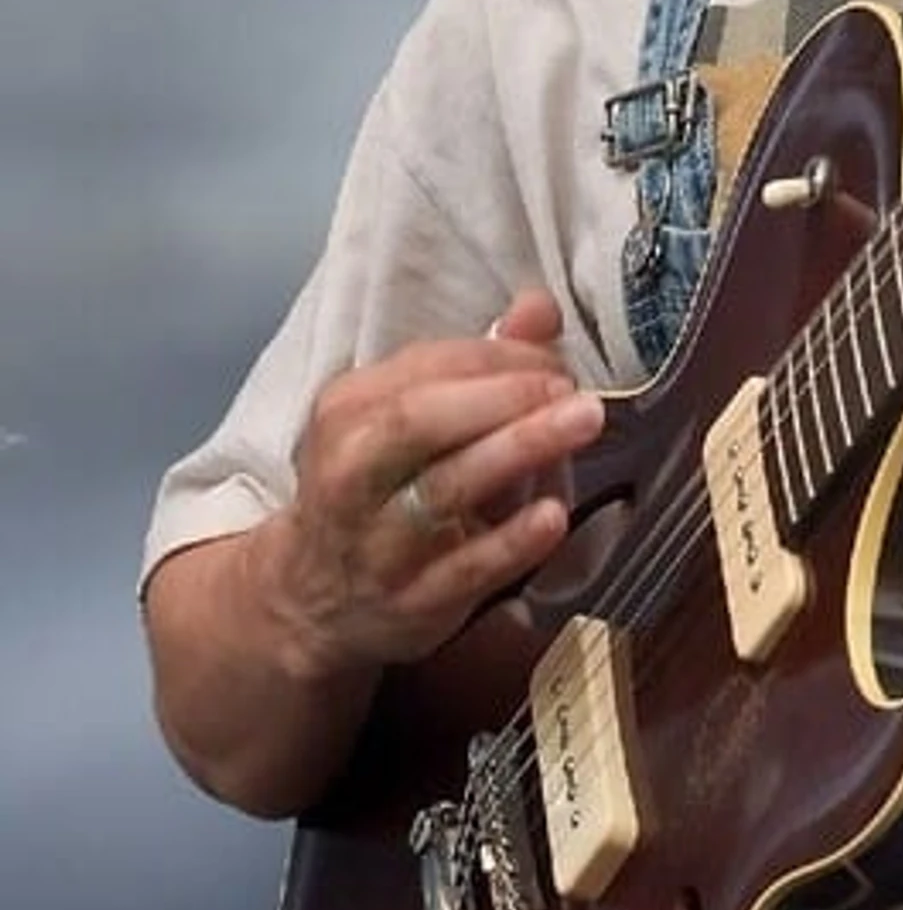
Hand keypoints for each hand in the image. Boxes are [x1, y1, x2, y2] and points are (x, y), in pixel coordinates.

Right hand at [264, 287, 605, 682]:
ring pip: (443, 489)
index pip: (424, 367)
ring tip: (584, 420)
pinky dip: (510, 541)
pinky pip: (464, 568)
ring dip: (519, 449)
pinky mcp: (413, 601)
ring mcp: (379, 542)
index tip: (555, 358)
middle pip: (420, 422)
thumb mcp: (410, 419)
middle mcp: (352, 473)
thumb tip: (539, 308)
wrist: (313, 599)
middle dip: (503, 395)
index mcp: (348, 412)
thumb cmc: (381, 489)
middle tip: (571, 387)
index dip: (499, 356)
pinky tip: (553, 515)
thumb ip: (478, 363)